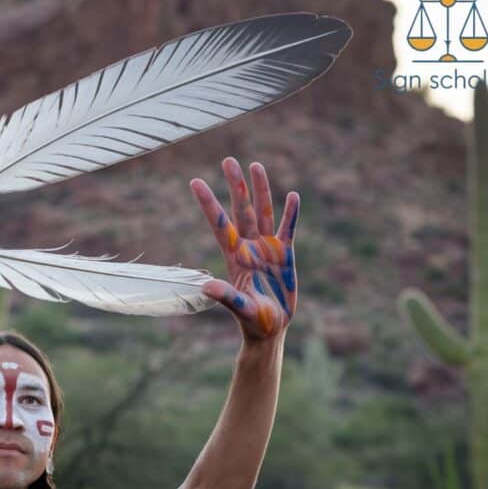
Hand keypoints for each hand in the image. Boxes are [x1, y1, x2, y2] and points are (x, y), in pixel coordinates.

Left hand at [191, 157, 298, 341]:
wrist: (270, 329)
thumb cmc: (253, 322)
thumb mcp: (240, 309)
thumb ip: (226, 297)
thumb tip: (206, 286)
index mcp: (234, 257)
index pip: (219, 224)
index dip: (208, 203)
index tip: (195, 182)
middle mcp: (248, 247)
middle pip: (241, 210)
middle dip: (235, 185)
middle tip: (228, 160)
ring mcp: (266, 248)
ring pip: (263, 212)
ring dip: (260, 190)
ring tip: (255, 165)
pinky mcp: (285, 254)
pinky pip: (288, 229)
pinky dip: (291, 213)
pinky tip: (292, 195)